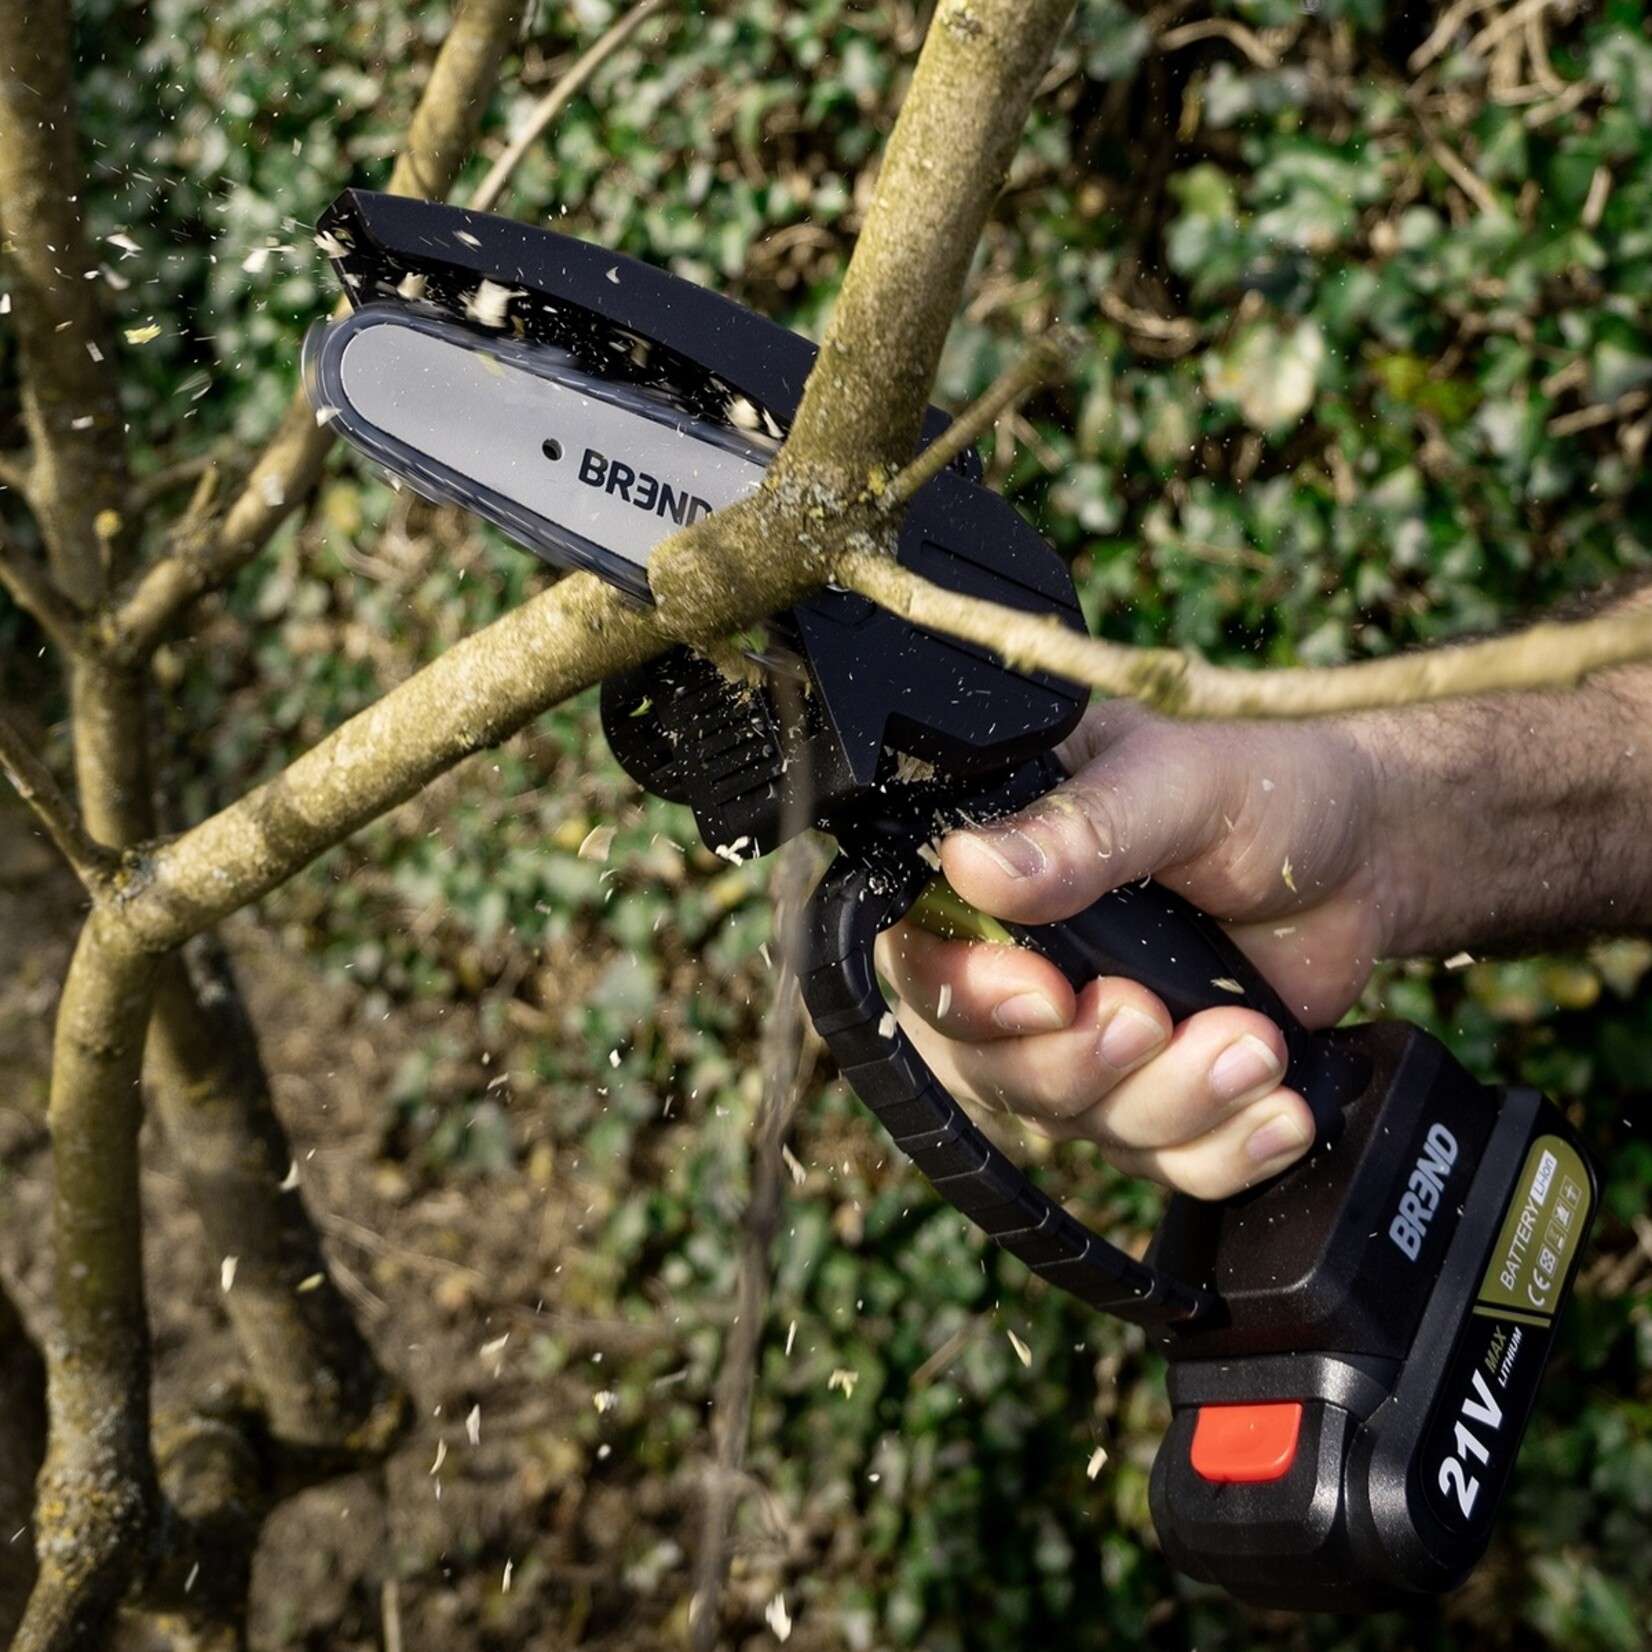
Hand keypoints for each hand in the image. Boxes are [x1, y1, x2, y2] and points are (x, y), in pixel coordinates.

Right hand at [875, 702, 1391, 1198]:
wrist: (1369, 857)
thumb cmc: (1264, 793)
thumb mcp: (1175, 784)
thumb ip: (1079, 831)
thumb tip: (970, 865)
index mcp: (995, 875)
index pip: (922, 961)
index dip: (967, 999)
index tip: (1050, 996)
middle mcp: (1020, 966)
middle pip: (985, 1067)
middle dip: (1074, 1065)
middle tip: (1154, 1017)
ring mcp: (1083, 1041)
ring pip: (1078, 1123)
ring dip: (1171, 1102)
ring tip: (1256, 1044)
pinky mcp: (1153, 1097)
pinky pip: (1160, 1162)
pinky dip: (1222, 1150)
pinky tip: (1279, 1109)